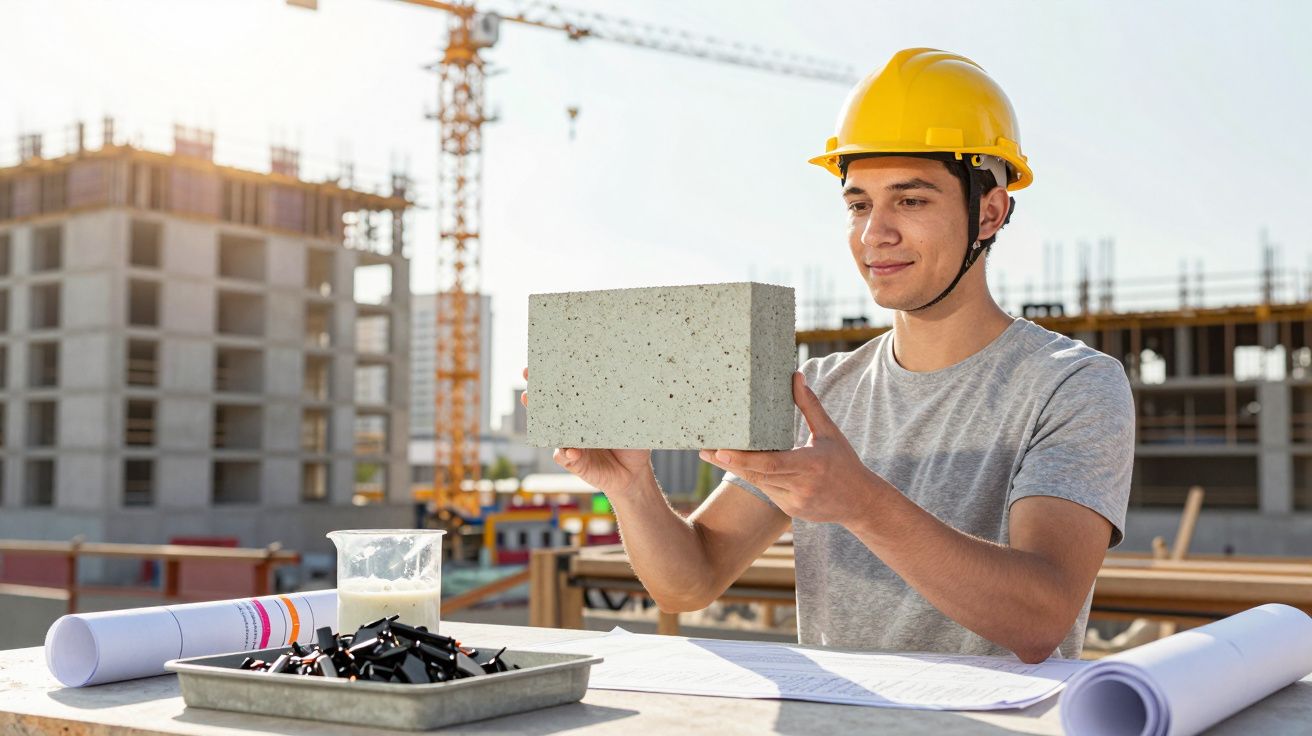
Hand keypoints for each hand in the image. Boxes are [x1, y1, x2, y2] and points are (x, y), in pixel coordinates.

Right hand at [521, 366, 654, 496]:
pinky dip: (566, 453)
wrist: (634, 474)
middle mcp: (574, 426)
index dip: (554, 378)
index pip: (568, 392)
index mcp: (587, 412)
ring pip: (549, 430)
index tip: (540, 363)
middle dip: (536, 393)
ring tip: (532, 404)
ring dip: (539, 418)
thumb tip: (627, 384)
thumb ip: (626, 406)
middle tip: (527, 379)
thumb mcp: (632, 420)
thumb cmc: (632, 443)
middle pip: (550, 408)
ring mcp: (571, 443)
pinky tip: (571, 450)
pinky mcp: (574, 462)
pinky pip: (564, 456)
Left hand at [699, 372, 884, 524]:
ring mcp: (795, 503)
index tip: (719, 451)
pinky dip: (757, 478)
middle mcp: (801, 486)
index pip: (771, 463)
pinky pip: (768, 492)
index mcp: (811, 465)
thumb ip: (809, 406)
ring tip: (716, 453)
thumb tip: (795, 376)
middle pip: (757, 475)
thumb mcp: (830, 432)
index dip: (743, 459)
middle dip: (729, 463)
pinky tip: (743, 466)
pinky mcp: (791, 511)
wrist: (861, 503)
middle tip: (704, 450)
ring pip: (759, 484)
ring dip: (740, 469)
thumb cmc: (845, 462)